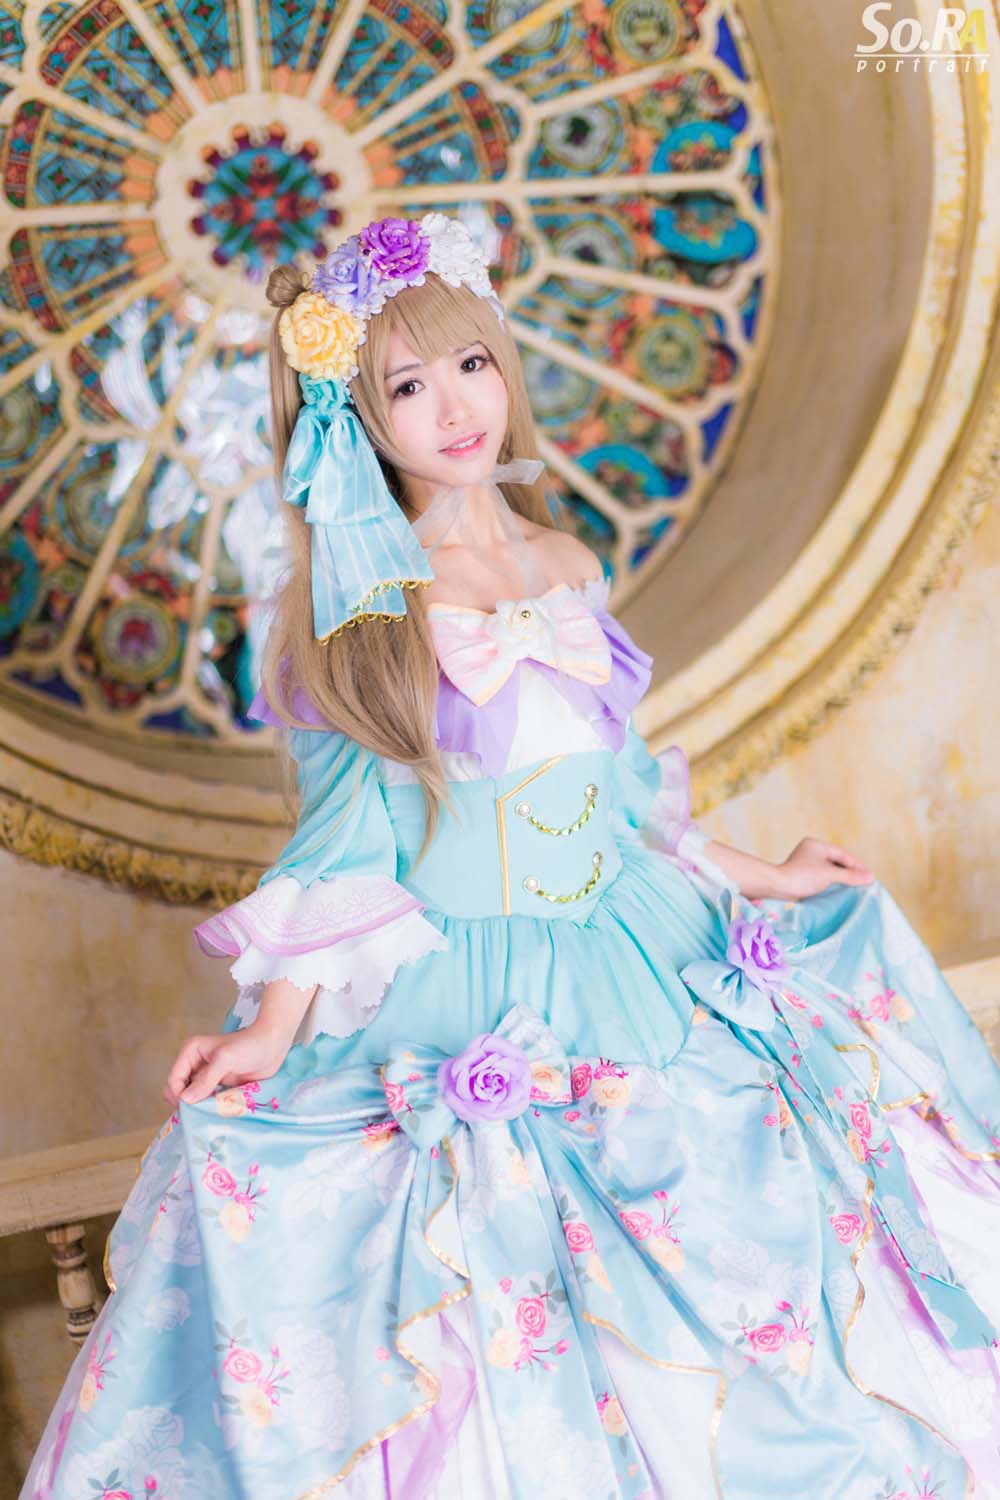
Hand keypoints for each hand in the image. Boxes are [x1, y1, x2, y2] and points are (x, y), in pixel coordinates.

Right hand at [162, 1023, 291, 1106]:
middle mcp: (194, 1065)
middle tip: (202, 1112)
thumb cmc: (250, 1046)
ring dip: (199, 1107)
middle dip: (187, 1103)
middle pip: (179, 1091)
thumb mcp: (225, 1059)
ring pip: (192, 1099)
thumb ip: (206, 1079)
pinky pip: (206, 1101)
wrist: (272, 1045)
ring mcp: (206, 1077)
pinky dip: (209, 1108)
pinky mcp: (217, 1086)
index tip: (193, 1108)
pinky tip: (219, 1111)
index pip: (174, 1081)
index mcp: (190, 1053)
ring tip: (212, 1112)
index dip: (180, 1096)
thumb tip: (186, 1099)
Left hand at [777, 837, 874, 899]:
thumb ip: (850, 875)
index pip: (842, 854)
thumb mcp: (830, 874)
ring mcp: (806, 862)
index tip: (869, 876)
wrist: (778, 887)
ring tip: (855, 886)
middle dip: (850, 871)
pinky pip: (823, 876)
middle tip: (864, 881)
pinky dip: (832, 881)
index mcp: (817, 845)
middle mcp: (811, 851)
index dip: (857, 865)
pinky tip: (840, 889)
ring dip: (842, 877)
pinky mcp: (803, 874)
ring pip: (830, 869)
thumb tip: (870, 877)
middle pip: (837, 860)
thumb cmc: (803, 876)